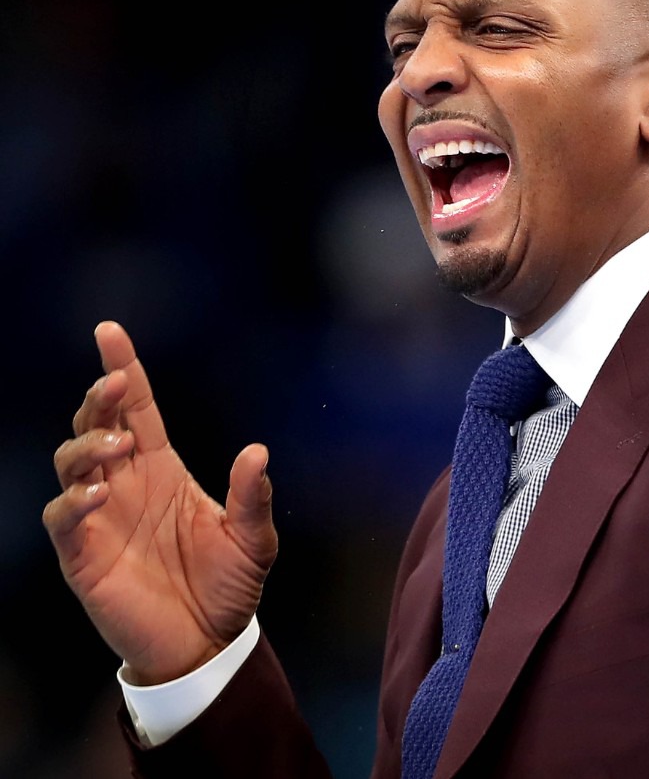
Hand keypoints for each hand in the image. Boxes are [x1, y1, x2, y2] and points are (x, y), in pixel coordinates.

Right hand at [43, 321, 278, 684]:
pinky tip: (97, 492)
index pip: (138, 410)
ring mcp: (100, 517)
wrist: (206, 644)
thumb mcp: (254, 539)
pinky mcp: (82, 555)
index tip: (110, 331)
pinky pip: (64, 518)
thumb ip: (253, 497)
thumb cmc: (228, 586)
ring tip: (118, 446)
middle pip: (98, 424)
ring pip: (71, 462)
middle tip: (116, 384)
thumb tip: (257, 450)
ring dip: (88, 444)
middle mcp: (126, 484)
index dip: (124, 370)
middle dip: (101, 398)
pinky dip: (74, 500)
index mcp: (163, 469)